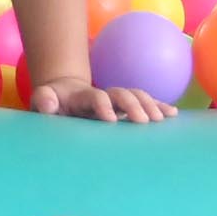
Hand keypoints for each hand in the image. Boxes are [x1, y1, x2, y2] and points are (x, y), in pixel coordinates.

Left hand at [27, 77, 174, 123]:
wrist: (63, 95)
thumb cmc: (52, 105)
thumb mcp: (43, 102)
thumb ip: (43, 101)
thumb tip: (48, 103)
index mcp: (83, 96)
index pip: (96, 97)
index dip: (103, 106)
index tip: (110, 120)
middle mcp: (103, 95)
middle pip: (121, 94)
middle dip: (133, 105)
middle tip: (143, 121)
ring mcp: (115, 101)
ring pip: (136, 97)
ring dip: (150, 105)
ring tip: (162, 119)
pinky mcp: (124, 108)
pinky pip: (144, 104)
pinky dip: (159, 107)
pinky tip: (173, 114)